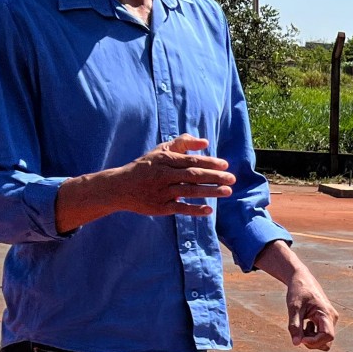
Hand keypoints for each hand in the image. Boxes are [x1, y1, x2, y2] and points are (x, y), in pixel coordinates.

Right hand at [53, 137, 236, 232]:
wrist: (120, 187)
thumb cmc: (146, 167)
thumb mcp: (160, 151)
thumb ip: (183, 143)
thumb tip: (205, 142)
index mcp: (164, 160)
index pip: (191, 160)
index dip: (209, 162)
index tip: (225, 164)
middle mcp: (163, 175)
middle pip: (192, 175)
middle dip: (214, 176)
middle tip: (232, 178)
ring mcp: (162, 192)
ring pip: (189, 191)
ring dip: (209, 192)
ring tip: (227, 191)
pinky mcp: (160, 207)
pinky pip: (180, 208)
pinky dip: (194, 209)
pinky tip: (209, 210)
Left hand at [287, 270, 337, 350]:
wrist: (302, 279)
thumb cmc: (298, 291)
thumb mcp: (293, 308)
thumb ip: (294, 326)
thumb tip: (296, 343)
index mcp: (326, 313)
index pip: (328, 336)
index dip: (314, 342)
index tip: (300, 339)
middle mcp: (332, 318)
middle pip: (327, 342)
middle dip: (312, 342)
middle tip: (298, 333)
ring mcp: (330, 319)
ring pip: (324, 340)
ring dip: (311, 339)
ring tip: (301, 326)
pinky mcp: (326, 320)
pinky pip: (322, 335)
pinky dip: (312, 334)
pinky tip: (305, 324)